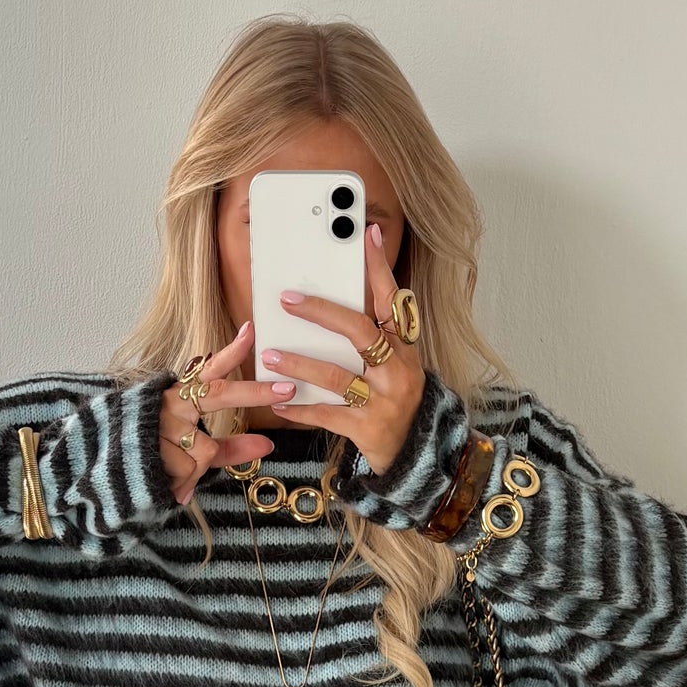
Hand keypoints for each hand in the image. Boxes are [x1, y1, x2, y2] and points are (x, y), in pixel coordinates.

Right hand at [158, 323, 283, 504]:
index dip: (232, 352)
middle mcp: (173, 404)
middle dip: (255, 391)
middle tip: (288, 389)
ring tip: (172, 476)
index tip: (251, 329)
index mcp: (182, 398)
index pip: (210, 372)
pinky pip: (188, 471)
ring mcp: (161, 423)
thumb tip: (268, 443)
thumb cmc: (157, 459)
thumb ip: (230, 447)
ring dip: (194, 471)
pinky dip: (182, 486)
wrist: (111, 479)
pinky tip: (166, 485)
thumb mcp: (195, 452)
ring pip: (206, 450)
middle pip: (220, 394)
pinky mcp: (151, 446)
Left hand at [259, 222, 422, 475]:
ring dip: (300, 364)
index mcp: (404, 346)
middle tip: (287, 299)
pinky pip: (326, 415)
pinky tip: (276, 403)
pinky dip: (299, 410)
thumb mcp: (395, 362)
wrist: (416, 452)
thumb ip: (374, 333)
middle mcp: (397, 369)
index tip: (365, 234)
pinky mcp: (366, 428)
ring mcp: (382, 400)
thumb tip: (339, 297)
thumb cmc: (395, 397)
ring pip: (336, 376)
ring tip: (271, 354)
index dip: (379, 267)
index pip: (391, 299)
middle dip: (322, 312)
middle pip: (359, 332)